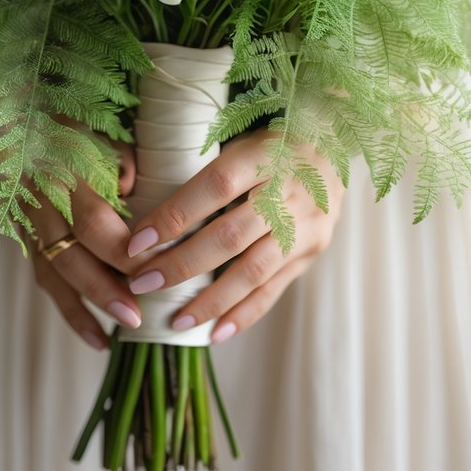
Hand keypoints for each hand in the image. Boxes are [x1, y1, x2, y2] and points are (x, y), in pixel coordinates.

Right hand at [31, 142, 141, 351]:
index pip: (93, 223)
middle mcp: (40, 202)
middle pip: (70, 257)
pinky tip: (97, 337)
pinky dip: (70, 310)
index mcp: (63, 171)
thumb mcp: (102, 131)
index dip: (122, 250)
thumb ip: (123, 161)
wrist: (19, 114)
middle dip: (105, 290)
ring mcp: (27, 221)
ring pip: (54, 275)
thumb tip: (132, 193)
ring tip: (118, 335)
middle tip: (138, 316)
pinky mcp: (25, 236)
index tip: (157, 266)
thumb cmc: (75, 123)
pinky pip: (45, 279)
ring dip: (87, 308)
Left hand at [125, 132, 345, 343]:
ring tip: (176, 320)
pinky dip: (244, 313)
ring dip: (211, 300)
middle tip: (142, 284)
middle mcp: (288, 191)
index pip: (214, 187)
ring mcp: (305, 225)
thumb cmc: (269, 140)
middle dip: (181, 265)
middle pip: (230, 236)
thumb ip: (205, 171)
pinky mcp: (313, 250)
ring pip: (253, 270)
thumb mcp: (240, 138)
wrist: (334, 141)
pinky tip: (216, 332)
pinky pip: (275, 288)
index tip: (136, 243)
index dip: (174, 216)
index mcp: (263, 155)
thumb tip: (148, 209)